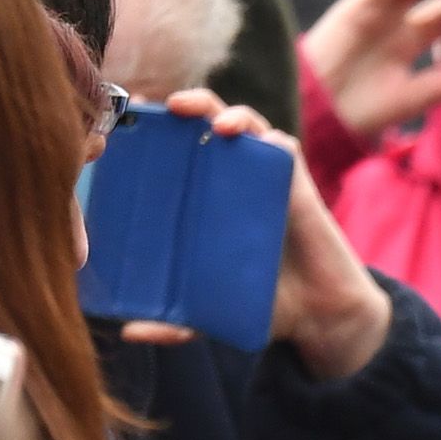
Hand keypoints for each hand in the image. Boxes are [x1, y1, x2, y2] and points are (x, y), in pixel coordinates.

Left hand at [133, 90, 393, 378]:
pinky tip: (241, 135)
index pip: (175, 153)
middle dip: (178, 108)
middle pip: (201, 126)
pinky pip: (278, 143)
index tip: (121, 127)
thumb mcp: (208, 314)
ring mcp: (264, 177)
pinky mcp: (295, 182)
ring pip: (240, 124)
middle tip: (153, 109)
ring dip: (217, 110)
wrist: (319, 314)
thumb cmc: (263, 303)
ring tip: (195, 114)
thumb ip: (175, 321)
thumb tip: (129, 331)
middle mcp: (231, 180)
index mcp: (205, 200)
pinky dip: (260, 132)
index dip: (150, 133)